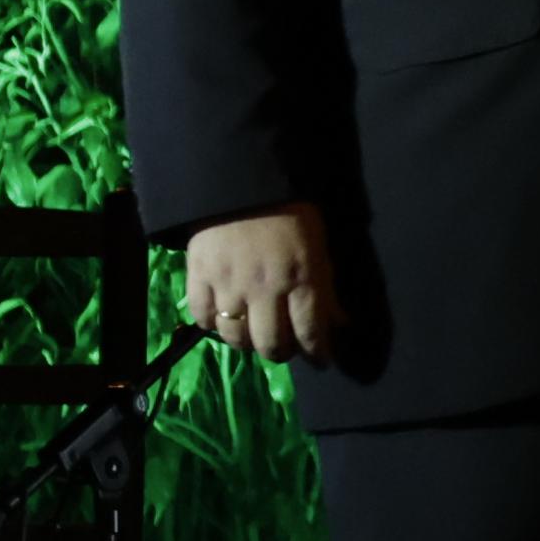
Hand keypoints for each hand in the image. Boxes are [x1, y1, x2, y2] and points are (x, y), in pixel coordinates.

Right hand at [183, 204, 342, 362]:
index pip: (311, 333)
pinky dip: (212, 325)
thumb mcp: (318, 247)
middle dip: (281, 353)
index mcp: (301, 278)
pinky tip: (221, 318)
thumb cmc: (289, 212)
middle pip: (271, 344)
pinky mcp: (199, 275)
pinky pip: (202, 318)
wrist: (241, 180)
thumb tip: (340, 324)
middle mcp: (266, 288)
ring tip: (252, 334)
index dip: (317, 354)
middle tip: (282, 347)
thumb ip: (326, 289)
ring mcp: (229, 284)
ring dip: (247, 343)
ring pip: (236, 338)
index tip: (319, 360)